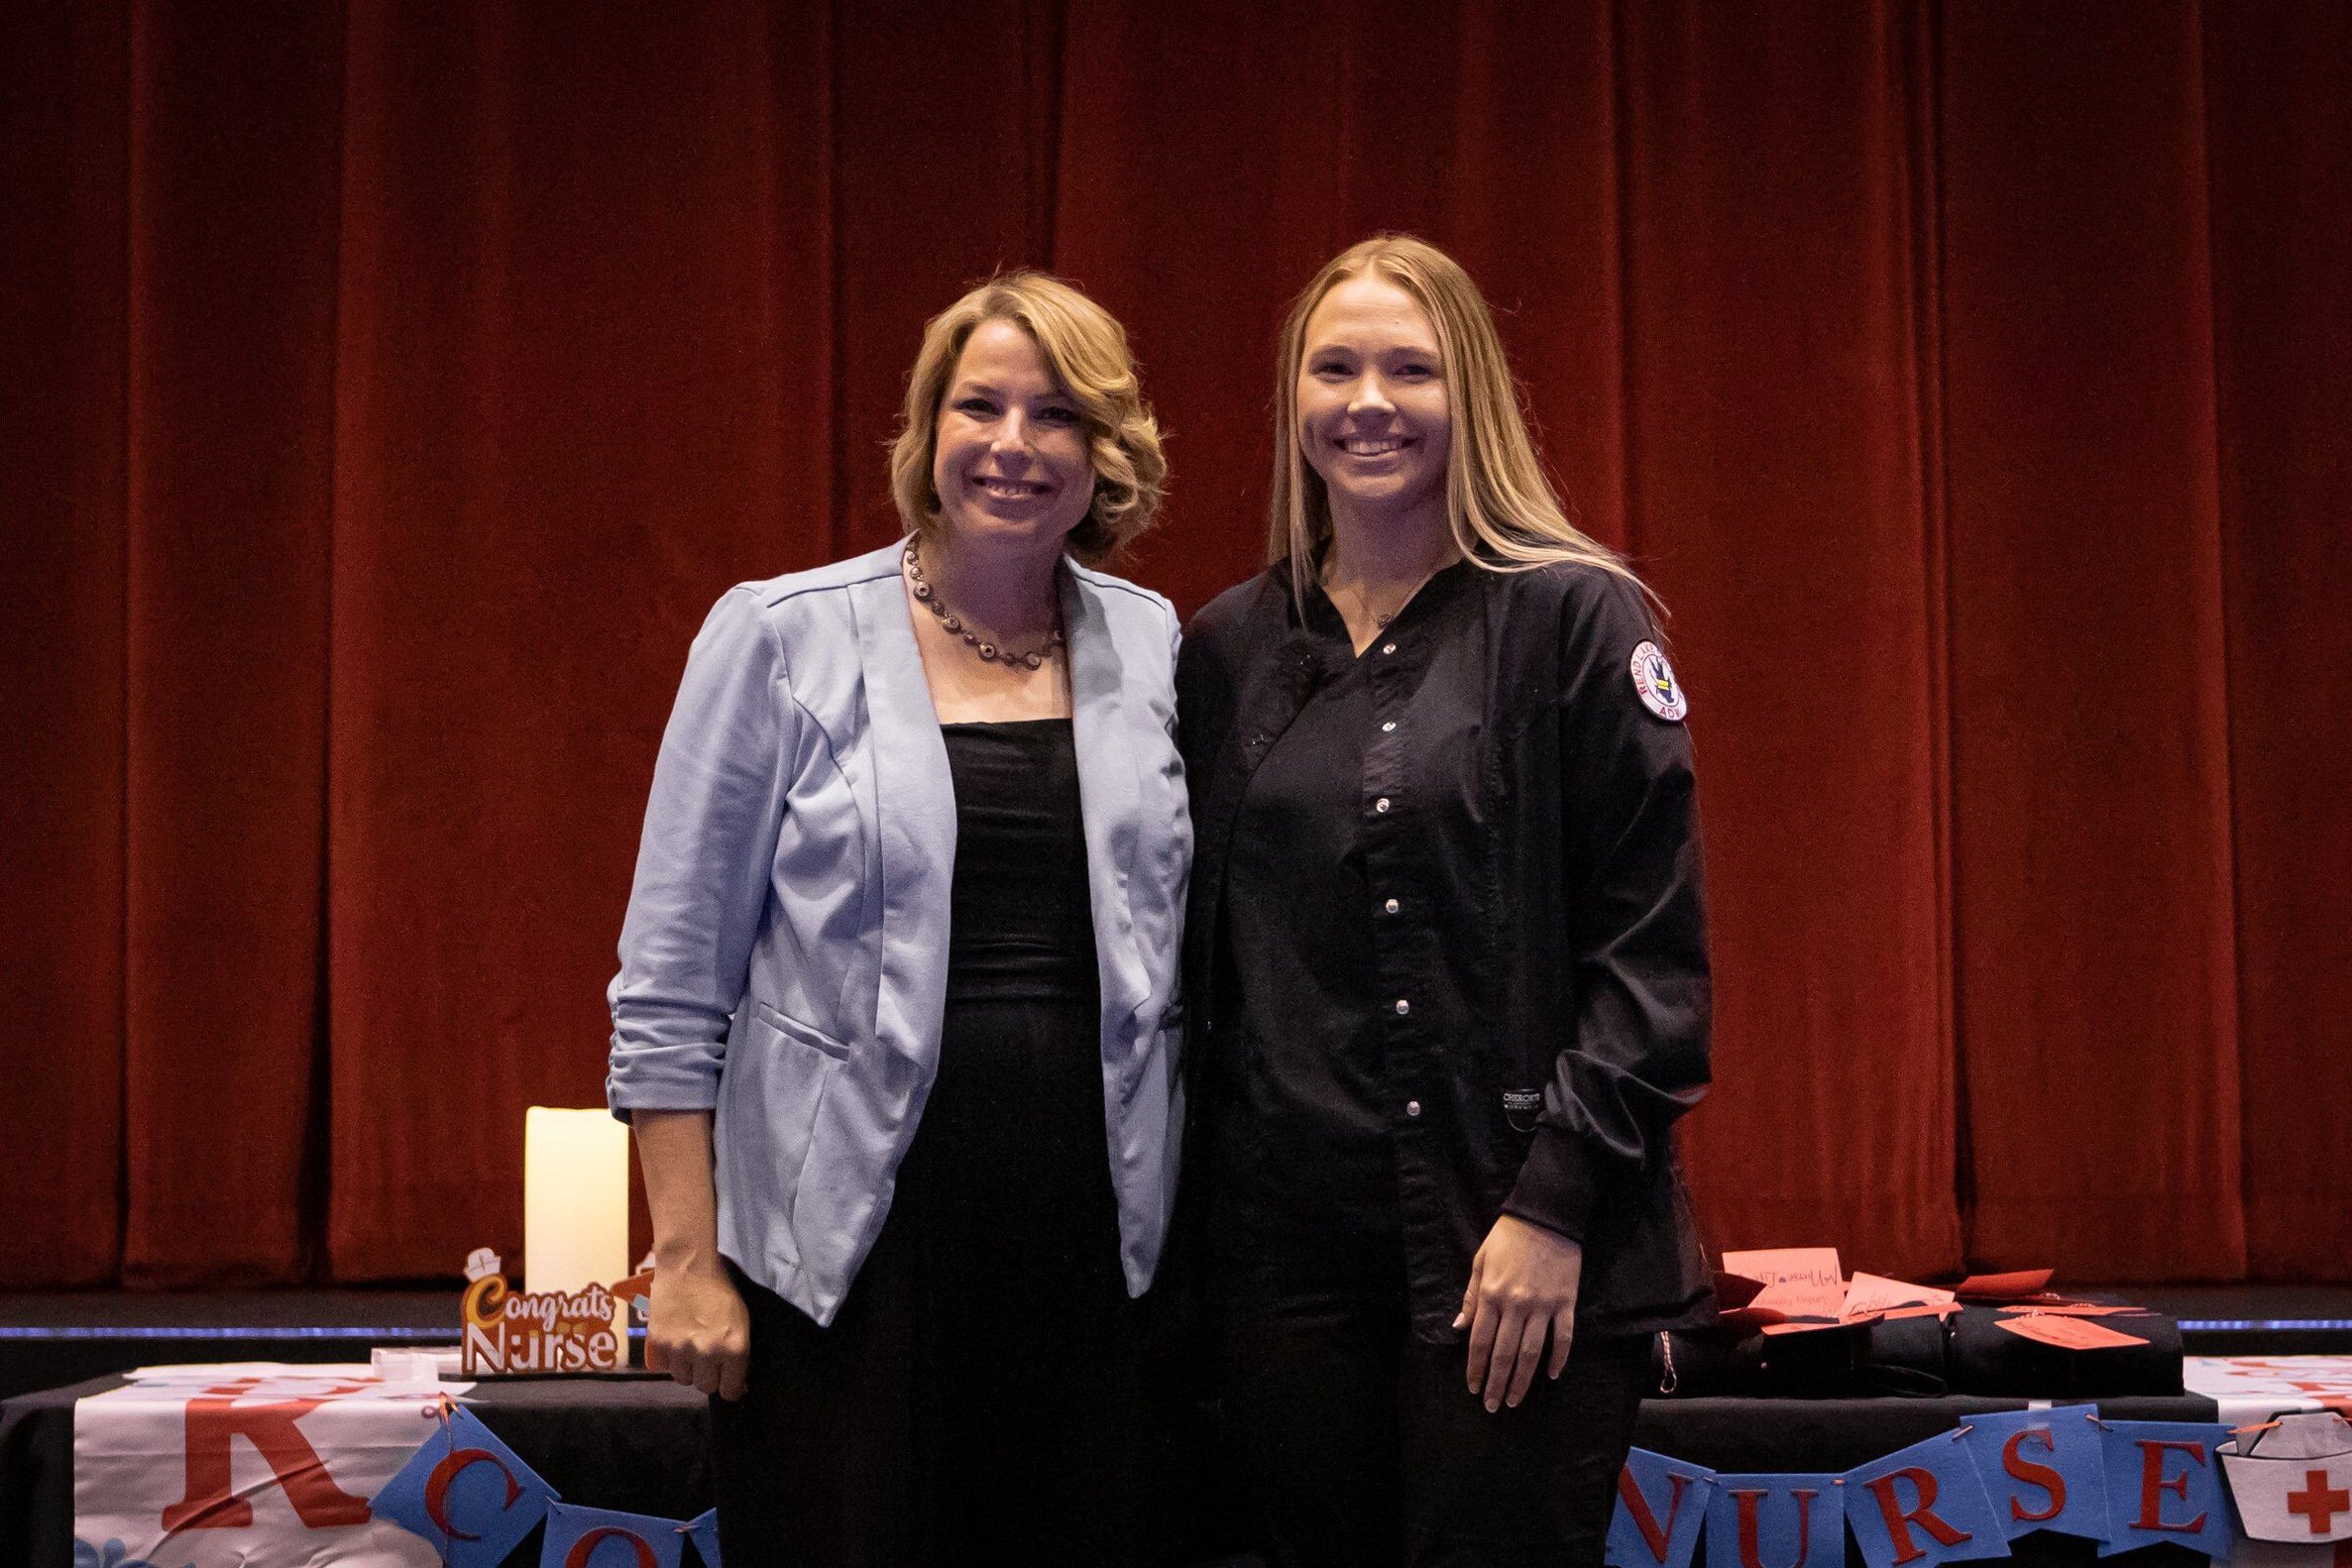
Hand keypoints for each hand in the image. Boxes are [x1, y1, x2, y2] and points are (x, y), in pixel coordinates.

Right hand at [644, 1263, 750, 1400]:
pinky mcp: (658, 1343)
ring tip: (690, 1348)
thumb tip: (737, 1384)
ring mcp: (680, 1350)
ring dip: (688, 1368)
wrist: (688, 1267)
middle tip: (708, 1359)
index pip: (730, 1391)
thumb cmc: (720, 1291)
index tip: (727, 1381)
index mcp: (734, 1348)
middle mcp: (707, 1353)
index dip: (730, 1387)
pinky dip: (669, 1359)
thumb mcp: (742, 1321)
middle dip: (708, 1376)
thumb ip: (739, 1353)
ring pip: (683, 1379)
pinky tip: (675, 1342)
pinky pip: (664, 1367)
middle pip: (705, 1387)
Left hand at [1454, 1215, 1582, 1411]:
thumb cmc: (1508, 1238)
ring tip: (1515, 1400)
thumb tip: (1459, 1328)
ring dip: (1522, 1380)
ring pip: (1532, 1353)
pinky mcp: (1566, 1303)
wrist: (1546, 1216)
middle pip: (1504, 1354)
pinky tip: (1553, 1375)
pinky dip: (1559, 1358)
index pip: (1480, 1341)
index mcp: (1491, 1294)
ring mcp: (1543, 1306)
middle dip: (1496, 1383)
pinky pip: (1564, 1337)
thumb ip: (1471, 1297)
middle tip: (1492, 1406)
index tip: (1473, 1387)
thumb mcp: (1480, 1261)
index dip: (1476, 1367)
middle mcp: (1516, 1305)